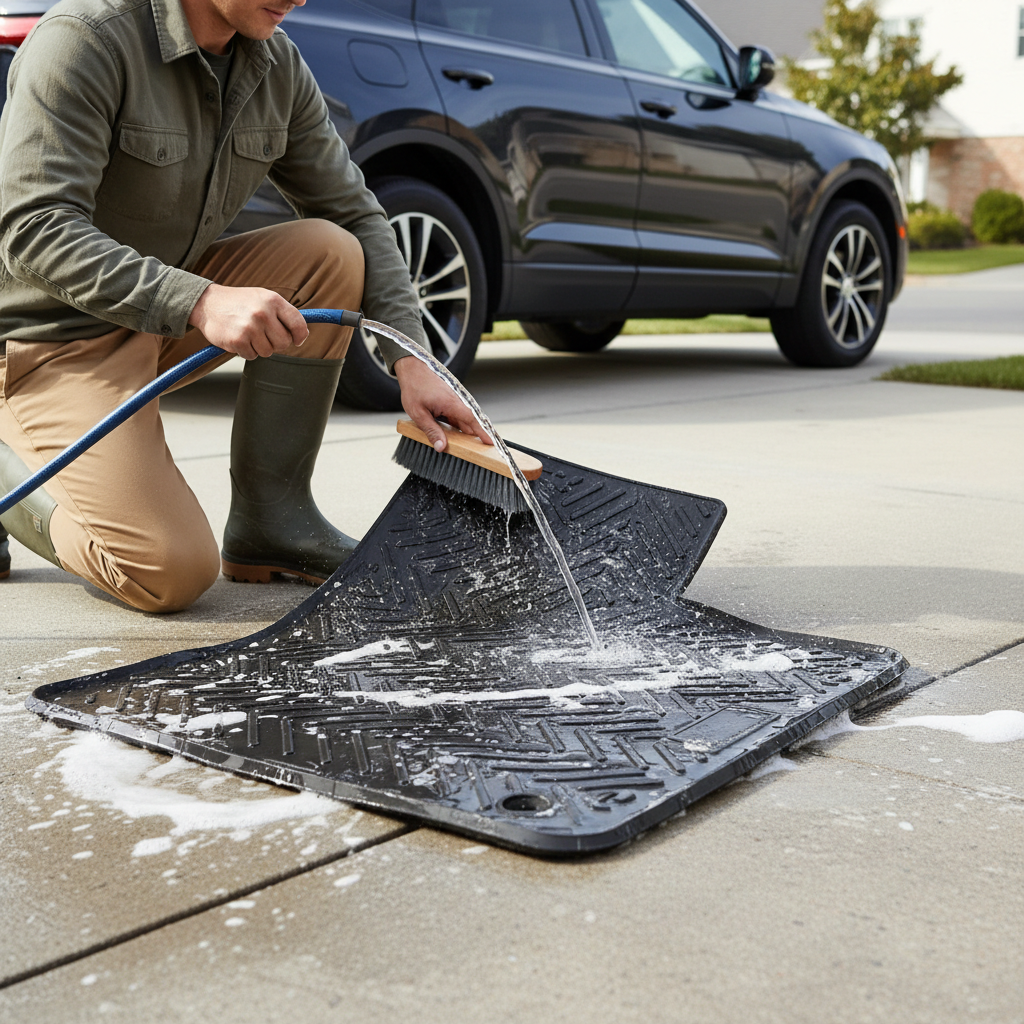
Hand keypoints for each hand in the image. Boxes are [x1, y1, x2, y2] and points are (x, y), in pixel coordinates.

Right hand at [189, 284, 308, 359]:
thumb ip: (283, 314)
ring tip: (248, 333)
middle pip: (284, 343)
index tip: (297, 340)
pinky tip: (238, 338)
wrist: (207, 303)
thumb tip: (302, 334)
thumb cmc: (239, 302)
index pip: (298, 324)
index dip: (299, 336)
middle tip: (263, 334)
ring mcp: (250, 327)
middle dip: (275, 342)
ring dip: (259, 347)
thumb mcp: (263, 298)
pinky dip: (246, 351)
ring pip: (268, 352)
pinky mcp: (238, 340)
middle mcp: (263, 313)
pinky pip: (251, 356)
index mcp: (273, 300)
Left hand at [394, 355, 491, 449]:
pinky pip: (459, 416)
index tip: (492, 442)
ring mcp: (455, 401)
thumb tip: (441, 447)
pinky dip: (460, 425)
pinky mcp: (451, 401)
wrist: (413, 367)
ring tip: (472, 445)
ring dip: (468, 431)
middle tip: (483, 450)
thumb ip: (431, 431)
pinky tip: (457, 435)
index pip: (473, 419)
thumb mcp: (418, 413)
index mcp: (452, 403)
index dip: (483, 432)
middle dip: (478, 435)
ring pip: (465, 419)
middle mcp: (457, 401)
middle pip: (472, 421)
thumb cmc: (414, 386)